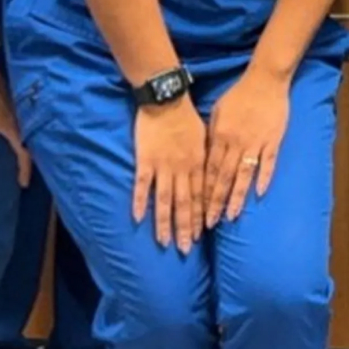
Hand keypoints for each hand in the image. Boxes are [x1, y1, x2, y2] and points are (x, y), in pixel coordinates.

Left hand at [0, 53, 30, 185]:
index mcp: (13, 125)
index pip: (25, 152)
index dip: (25, 169)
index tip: (23, 184)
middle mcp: (19, 115)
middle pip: (29, 140)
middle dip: (28, 156)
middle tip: (22, 170)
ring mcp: (14, 104)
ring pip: (24, 127)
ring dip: (23, 140)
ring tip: (16, 153)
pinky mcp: (7, 96)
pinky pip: (16, 118)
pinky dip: (15, 128)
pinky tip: (5, 130)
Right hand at [133, 96, 207, 250]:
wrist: (167, 99)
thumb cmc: (188, 116)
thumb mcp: (205, 137)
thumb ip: (205, 158)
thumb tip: (210, 176)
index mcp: (199, 162)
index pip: (200, 195)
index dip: (200, 216)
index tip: (201, 235)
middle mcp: (182, 168)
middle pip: (184, 203)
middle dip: (185, 227)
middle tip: (185, 249)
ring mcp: (163, 166)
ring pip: (165, 199)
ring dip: (164, 222)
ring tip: (164, 242)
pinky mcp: (145, 160)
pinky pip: (142, 185)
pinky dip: (140, 202)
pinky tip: (138, 218)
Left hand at [203, 68, 290, 226]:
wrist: (265, 79)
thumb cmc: (238, 94)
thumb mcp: (217, 112)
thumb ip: (211, 135)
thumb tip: (204, 156)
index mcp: (220, 137)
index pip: (209, 171)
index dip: (203, 192)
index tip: (196, 212)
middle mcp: (236, 143)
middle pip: (224, 178)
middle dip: (215, 202)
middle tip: (209, 224)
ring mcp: (256, 142)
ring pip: (244, 174)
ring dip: (237, 196)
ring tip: (231, 216)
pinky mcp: (274, 139)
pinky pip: (268, 161)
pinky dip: (264, 177)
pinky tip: (259, 193)